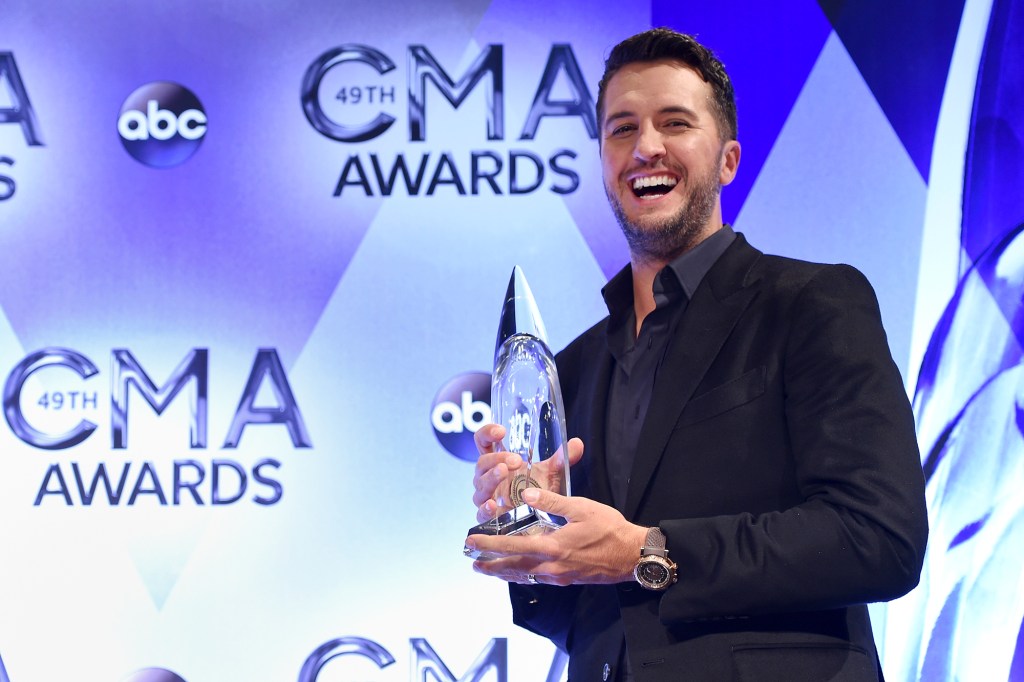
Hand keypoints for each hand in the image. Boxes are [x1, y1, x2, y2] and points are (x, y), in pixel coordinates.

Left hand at [465, 487, 647, 585]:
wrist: (632, 556)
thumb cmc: (609, 529)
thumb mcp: (581, 507)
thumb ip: (551, 501)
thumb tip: (525, 494)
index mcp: (552, 547)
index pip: (511, 546)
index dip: (489, 544)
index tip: (471, 541)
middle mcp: (551, 567)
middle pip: (512, 568)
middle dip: (490, 565)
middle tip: (472, 562)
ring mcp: (559, 576)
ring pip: (524, 576)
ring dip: (504, 572)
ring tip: (488, 568)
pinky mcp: (566, 580)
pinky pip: (536, 579)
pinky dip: (522, 574)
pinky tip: (519, 570)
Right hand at [471, 423, 582, 523]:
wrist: (541, 518)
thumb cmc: (539, 489)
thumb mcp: (552, 472)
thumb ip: (562, 458)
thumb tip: (577, 443)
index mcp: (499, 460)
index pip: (484, 442)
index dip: (488, 433)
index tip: (501, 431)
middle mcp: (488, 476)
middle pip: (482, 462)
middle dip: (497, 458)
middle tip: (516, 460)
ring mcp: (487, 496)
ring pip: (480, 485)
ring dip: (491, 477)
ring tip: (504, 471)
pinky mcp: (489, 516)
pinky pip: (480, 512)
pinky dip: (485, 509)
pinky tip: (492, 505)